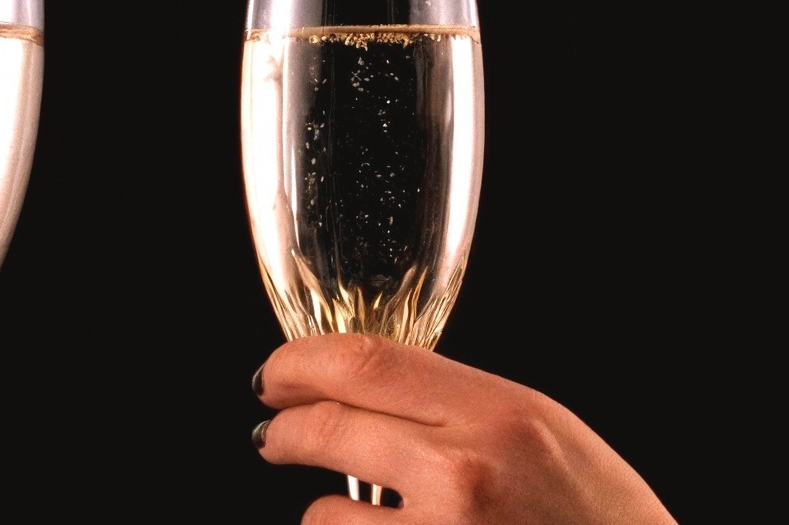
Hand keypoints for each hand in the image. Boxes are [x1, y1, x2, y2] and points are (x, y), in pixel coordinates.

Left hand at [252, 332, 674, 523]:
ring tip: (346, 507)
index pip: (365, 362)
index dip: (299, 362)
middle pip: (329, 425)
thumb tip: (366, 386)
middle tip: (273, 431)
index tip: (278, 372)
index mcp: (501, 414)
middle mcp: (466, 472)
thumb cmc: (599, 517)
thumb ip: (456, 401)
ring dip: (320, 508)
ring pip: (325, 512)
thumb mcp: (541, 430)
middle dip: (285, 427)